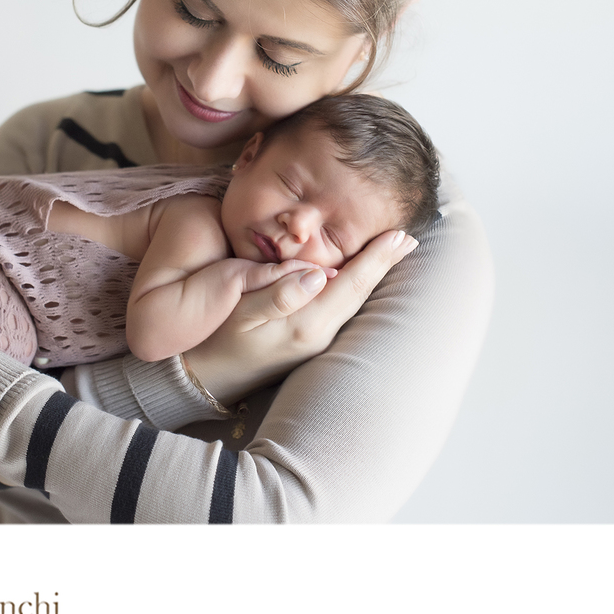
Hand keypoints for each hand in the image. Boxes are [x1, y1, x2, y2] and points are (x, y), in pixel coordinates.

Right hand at [185, 230, 418, 402]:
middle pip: (360, 293)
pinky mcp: (308, 343)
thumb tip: (317, 274)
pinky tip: (361, 278)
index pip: (351, 283)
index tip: (400, 235)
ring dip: (374, 276)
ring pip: (354, 302)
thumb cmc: (216, 336)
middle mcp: (319, 335)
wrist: (204, 377)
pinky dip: (357, 288)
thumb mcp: (241, 311)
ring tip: (393, 252)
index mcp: (306, 323)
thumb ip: (279, 291)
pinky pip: (342, 310)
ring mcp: (316, 342)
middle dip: (384, 264)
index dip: (376, 258)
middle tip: (409, 236)